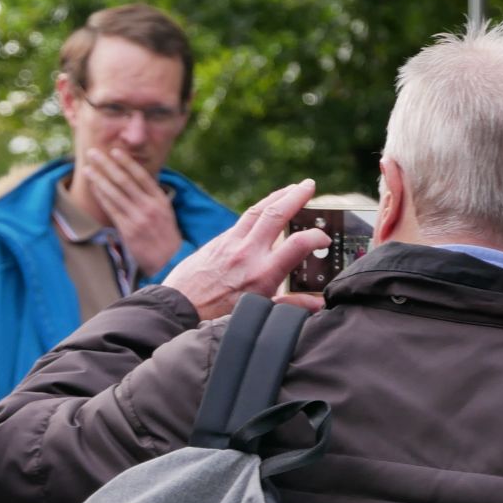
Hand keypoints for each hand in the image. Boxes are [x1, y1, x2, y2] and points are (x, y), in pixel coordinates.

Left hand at [82, 148, 183, 274]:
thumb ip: (151, 196)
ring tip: (87, 169)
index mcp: (160, 199)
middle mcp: (149, 206)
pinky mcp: (128, 230)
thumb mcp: (165, 211)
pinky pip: (111, 209)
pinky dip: (101, 196)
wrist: (171, 260)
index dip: (126, 162)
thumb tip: (137, 179)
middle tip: (93, 153)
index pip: (141, 175)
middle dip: (107, 165)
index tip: (115, 151)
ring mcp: (138, 218)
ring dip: (99, 179)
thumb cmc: (165, 235)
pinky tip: (93, 187)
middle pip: (124, 181)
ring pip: (115, 194)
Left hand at [163, 179, 329, 319]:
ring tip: (291, 188)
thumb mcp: (258, 313)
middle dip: (296, 196)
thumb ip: (291, 305)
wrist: (178, 310)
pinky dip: (256, 213)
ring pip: (256, 211)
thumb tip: (318, 304)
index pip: (299, 244)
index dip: (317, 237)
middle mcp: (247, 253)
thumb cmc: (217, 317)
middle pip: (276, 214)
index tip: (324, 239)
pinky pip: (240, 222)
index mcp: (262, 273)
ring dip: (276, 196)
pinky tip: (264, 211)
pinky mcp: (215, 242)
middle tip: (309, 185)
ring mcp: (229, 244)